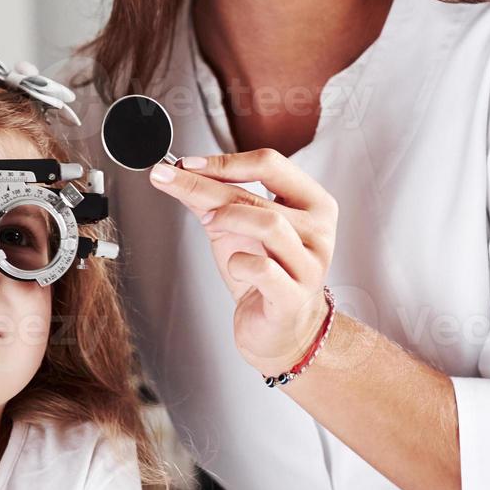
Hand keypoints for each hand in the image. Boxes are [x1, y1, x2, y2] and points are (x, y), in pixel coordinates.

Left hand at [147, 149, 336, 376]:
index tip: (186, 163)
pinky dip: (238, 263)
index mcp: (312, 203)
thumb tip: (176, 172)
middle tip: (171, 180)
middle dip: (206, 185)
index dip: (224, 161)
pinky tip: (234, 268)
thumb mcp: (235, 229)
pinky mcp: (293, 296)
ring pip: (268, 224)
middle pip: (258, 194)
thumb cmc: (263, 276)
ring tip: (209, 225)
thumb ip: (212, 199)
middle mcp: (319, 230)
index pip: (270, 164)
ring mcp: (310, 264)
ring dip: (227, 219)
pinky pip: (262, 268)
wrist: (278, 328)